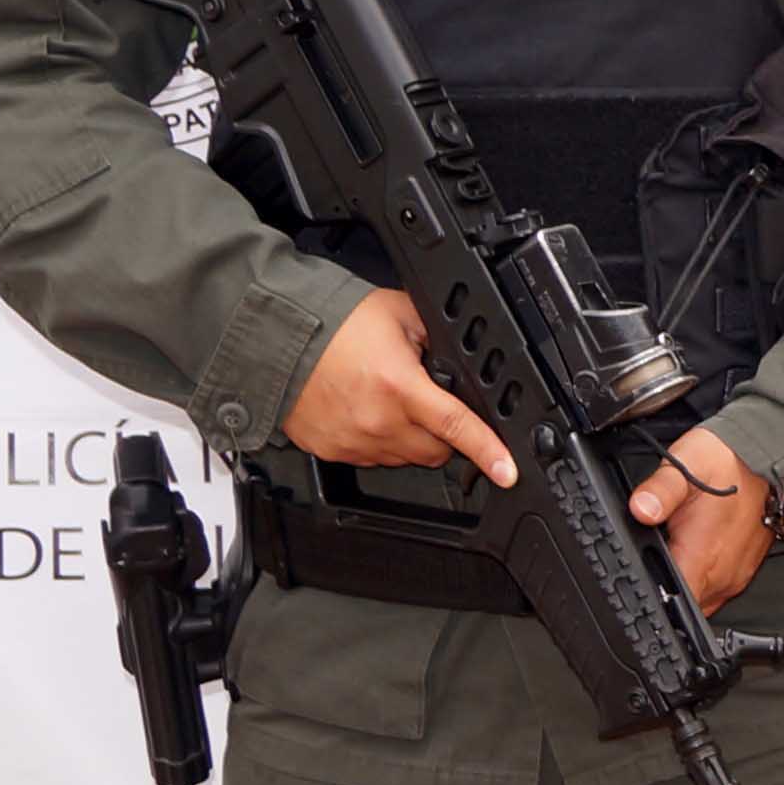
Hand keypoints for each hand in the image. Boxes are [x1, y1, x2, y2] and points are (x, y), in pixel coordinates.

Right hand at [281, 290, 512, 484]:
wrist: (275, 336)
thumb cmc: (332, 322)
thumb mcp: (399, 313)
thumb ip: (436, 336)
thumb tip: (460, 354)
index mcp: (400, 387)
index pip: (457, 426)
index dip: (490, 452)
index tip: (508, 471)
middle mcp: (378, 421)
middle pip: (436, 452)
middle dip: (443, 434)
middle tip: (426, 403)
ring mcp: (354, 441)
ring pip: (405, 459)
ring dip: (410, 439)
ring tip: (387, 401)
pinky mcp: (333, 451)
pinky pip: (372, 459)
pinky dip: (378, 442)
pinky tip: (365, 412)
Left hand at [628, 424, 771, 612]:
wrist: (769, 458)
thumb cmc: (728, 462)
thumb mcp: (686, 464)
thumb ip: (660, 490)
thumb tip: (640, 509)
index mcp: (703, 558)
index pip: (672, 603)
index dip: (652, 595)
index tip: (641, 575)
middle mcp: (722, 577)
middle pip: (682, 605)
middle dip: (664, 587)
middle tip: (656, 552)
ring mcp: (734, 578)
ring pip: (698, 601)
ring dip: (683, 584)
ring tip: (675, 551)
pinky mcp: (742, 573)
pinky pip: (714, 592)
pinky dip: (699, 579)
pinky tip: (693, 553)